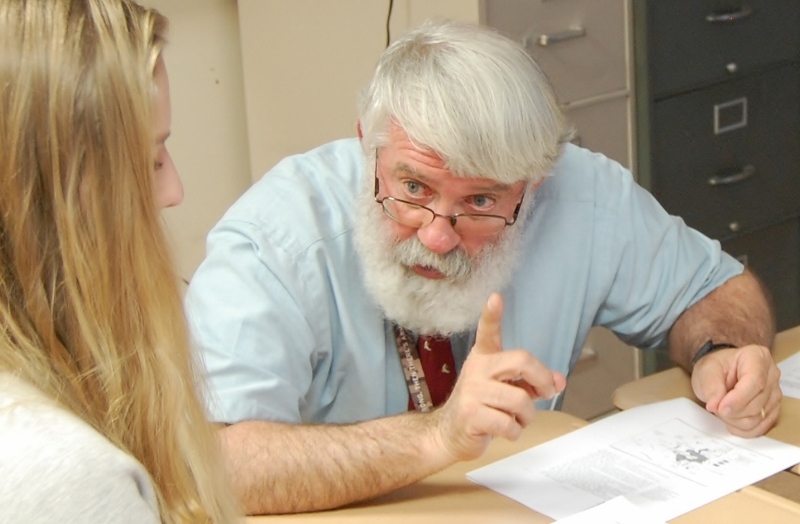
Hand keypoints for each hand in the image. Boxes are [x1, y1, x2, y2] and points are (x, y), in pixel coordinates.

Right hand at [433, 293, 565, 461]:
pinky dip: (514, 431)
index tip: (495, 298)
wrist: (449, 434)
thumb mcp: (508, 390)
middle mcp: (477, 369)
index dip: (491, 314)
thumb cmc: (481, 408)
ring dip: (527, 416)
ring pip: (520, 399)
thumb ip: (533, 382)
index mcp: (485, 358)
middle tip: (546, 392)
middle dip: (542, 380)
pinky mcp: (471, 414)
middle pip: (521, 361)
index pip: (488, 331)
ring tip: (517, 419)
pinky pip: (509, 423)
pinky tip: (504, 430)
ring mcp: (472, 391)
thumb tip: (558, 381)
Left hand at [691, 345, 780, 436]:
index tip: (720, 408)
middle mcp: (772, 374)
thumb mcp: (706, 371)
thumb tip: (715, 406)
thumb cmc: (716, 368)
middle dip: (732, 411)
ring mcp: (775, 393)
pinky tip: (732, 421)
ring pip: (759, 418)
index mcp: (757, 357)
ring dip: (736, 420)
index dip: (738, 399)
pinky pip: (762, 427)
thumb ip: (711, 387)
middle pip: (757, 403)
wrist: (720, 372)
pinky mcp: (773, 409)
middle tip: (716, 406)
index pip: (755, 382)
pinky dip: (743, 429)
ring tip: (723, 410)